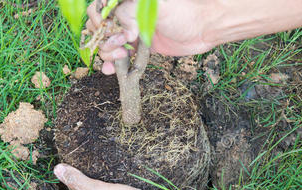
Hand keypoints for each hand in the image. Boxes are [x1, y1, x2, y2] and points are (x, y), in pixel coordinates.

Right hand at [86, 0, 215, 73]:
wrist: (203, 29)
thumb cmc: (183, 12)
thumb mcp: (156, 6)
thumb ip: (131, 13)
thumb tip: (122, 33)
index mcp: (128, 2)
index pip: (100, 8)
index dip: (98, 20)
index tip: (107, 30)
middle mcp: (127, 16)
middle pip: (101, 29)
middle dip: (104, 39)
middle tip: (121, 45)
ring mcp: (132, 33)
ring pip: (108, 44)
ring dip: (108, 54)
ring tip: (121, 56)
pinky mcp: (140, 48)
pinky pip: (121, 57)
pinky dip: (113, 65)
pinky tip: (111, 71)